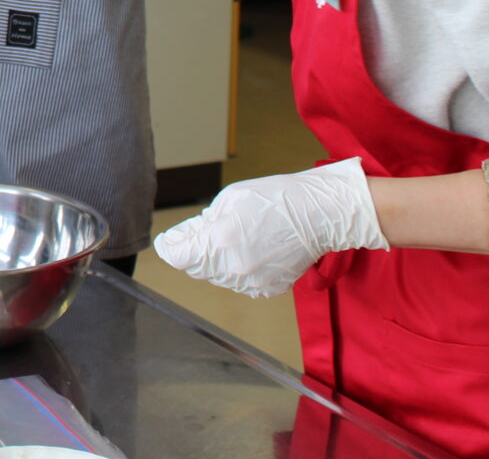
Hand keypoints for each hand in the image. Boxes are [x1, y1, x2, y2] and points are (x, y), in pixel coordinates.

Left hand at [154, 158, 388, 297]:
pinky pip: (240, 283)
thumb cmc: (276, 199)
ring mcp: (253, 282)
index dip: (169, 246)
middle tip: (205, 230)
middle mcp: (235, 267)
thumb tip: (184, 238)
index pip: (177, 256)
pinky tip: (252, 250)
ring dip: (217, 260)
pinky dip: (238, 269)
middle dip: (194, 251)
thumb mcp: (229, 199)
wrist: (320, 215)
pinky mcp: (269, 289)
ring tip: (237, 236)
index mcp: (221, 240)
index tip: (169, 240)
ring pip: (217, 277)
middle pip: (196, 268)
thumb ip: (202, 223)